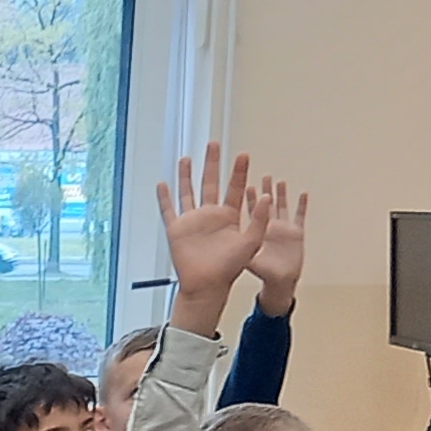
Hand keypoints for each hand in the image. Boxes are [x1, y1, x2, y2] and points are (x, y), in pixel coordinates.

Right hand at [156, 143, 265, 327]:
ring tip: (187, 158)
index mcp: (229, 217)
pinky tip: (163, 184)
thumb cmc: (231, 268)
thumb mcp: (252, 242)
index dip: (239, 172)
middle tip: (214, 144)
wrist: (208, 286)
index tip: (244, 155)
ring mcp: (193, 222)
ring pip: (189, 192)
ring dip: (187, 176)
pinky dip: (164, 197)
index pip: (235, 188)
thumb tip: (268, 196)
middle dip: (213, 164)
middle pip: (211, 183)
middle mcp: (211, 216)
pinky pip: (169, 210)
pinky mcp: (177, 230)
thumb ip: (260, 219)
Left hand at [250, 179, 309, 313]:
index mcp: (256, 231)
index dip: (249, 197)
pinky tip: (303, 194)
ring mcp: (283, 229)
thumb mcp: (248, 258)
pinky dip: (301, 205)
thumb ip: (238, 249)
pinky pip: (300, 216)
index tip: (246, 183)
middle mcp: (269, 227)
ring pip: (281, 206)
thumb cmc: (263, 272)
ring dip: (280, 194)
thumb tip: (221, 242)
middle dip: (264, 190)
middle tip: (262, 176)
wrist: (280, 282)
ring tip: (278, 181)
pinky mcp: (296, 233)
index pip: (250, 209)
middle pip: (266, 204)